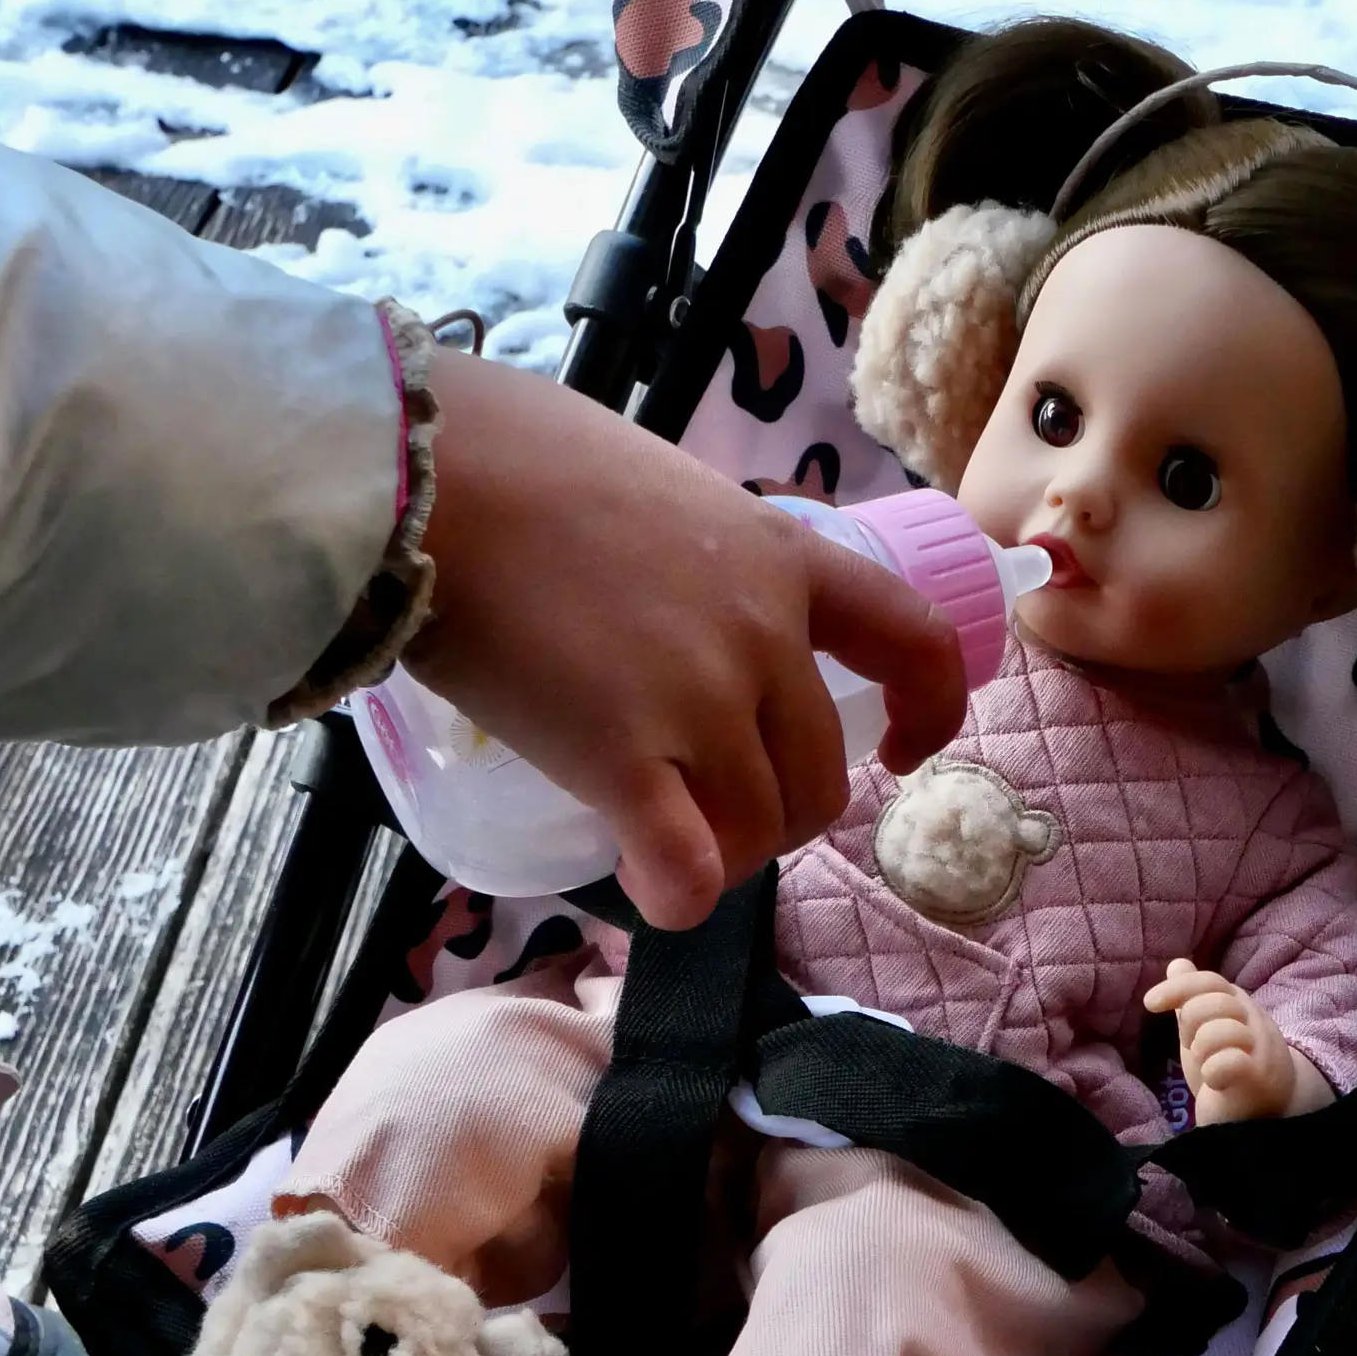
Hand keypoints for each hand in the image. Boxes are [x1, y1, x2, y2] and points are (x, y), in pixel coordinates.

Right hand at [407, 349, 966, 929]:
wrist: (428, 470)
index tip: (898, 749)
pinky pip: (687, 867)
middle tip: (718, 814)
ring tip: (665, 843)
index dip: (928, 710)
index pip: (914, 641)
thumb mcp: (667, 488)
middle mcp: (763, 635)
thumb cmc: (522, 458)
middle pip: (819, 776)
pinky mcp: (620, 757)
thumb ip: (707, 557)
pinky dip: (679, 897)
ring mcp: (698, 699)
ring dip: (725, 857)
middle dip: (780, 816)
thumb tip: (687, 602)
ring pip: (761, 831)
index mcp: (783, 557)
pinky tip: (652, 889)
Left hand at [1142, 958, 1324, 1124]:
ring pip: (1220, 1030)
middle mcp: (1253, 1020)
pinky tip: (1214, 1081)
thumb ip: (1192, 997)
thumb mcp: (1206, 1025)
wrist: (1267, 1106)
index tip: (1150, 1003)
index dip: (1176, 987)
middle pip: (1213, 1002)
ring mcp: (1260, 1048)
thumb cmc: (1230, 1062)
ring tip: (1209, 1065)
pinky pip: (1230, 1061)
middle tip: (1197, 1048)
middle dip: (1191, 1025)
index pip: (1209, 981)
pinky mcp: (1260, 1078)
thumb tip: (1176, 964)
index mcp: (1238, 1004)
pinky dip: (1213, 1071)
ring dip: (1202, 1050)